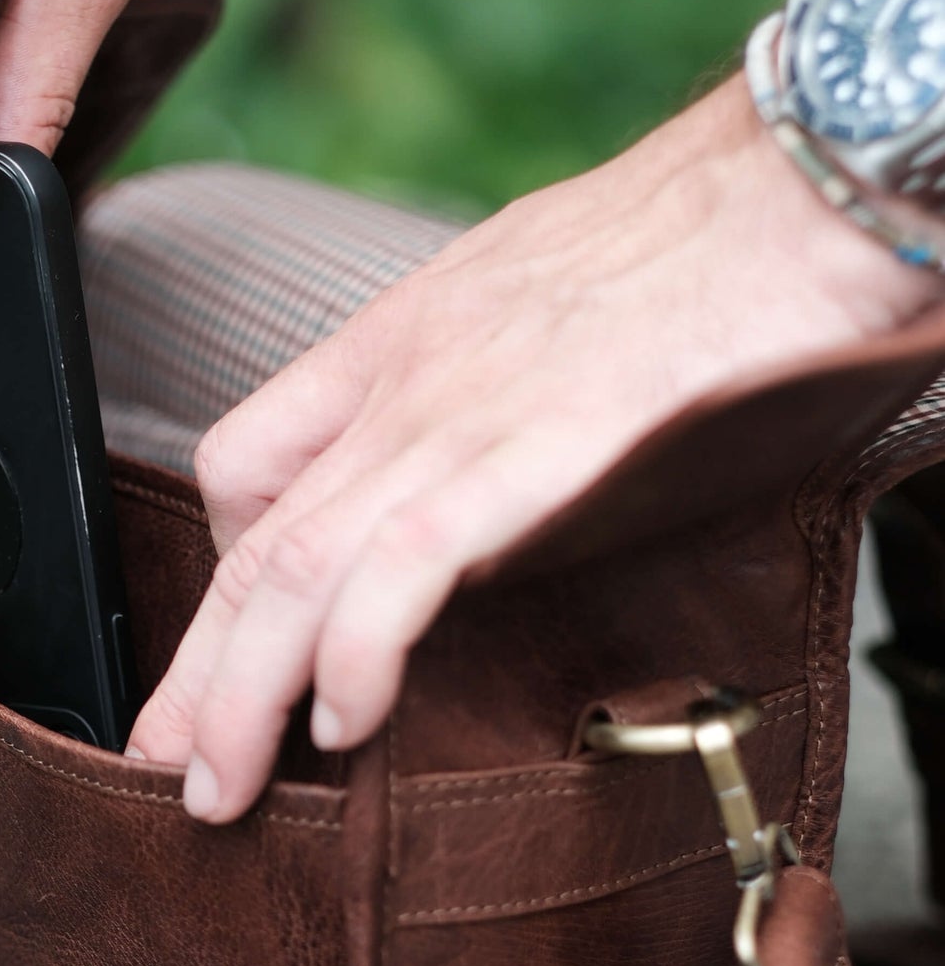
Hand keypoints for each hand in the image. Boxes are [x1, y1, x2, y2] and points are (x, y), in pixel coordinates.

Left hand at [127, 77, 943, 820]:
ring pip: (295, 569)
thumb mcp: (549, 302)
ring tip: (220, 787)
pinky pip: (400, 567)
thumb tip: (497, 472)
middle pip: (252, 539)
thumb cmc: (707, 235)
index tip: (229, 648)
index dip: (223, 567)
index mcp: (401, 339)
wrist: (800, 178)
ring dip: (242, 694)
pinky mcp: (529, 448)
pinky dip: (353, 657)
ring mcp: (457, 413)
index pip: (248, 458)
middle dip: (197, 669)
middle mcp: (404, 380)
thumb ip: (493, 387)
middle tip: (166, 761)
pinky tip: (340, 727)